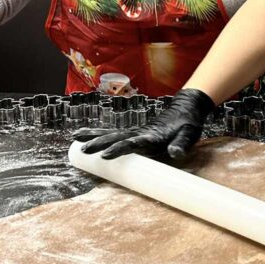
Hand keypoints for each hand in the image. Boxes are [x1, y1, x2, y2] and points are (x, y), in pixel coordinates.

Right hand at [73, 88, 214, 159]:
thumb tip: (174, 154)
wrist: (187, 108)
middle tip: (82, 150)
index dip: (119, 149)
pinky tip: (87, 137)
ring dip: (94, 136)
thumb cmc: (188, 123)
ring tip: (76, 138)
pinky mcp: (136, 134)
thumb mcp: (188, 134)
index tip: (105, 156)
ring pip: (111, 134)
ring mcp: (137, 133)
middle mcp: (140, 133)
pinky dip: (100, 135)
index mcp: (151, 135)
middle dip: (99, 143)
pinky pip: (115, 135)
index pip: (131, 143)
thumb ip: (181, 144)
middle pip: (116, 137)